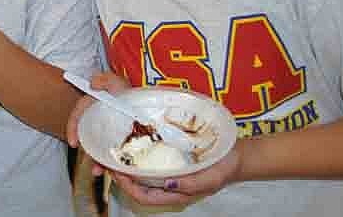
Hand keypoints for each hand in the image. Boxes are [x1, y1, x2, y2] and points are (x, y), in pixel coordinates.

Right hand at [66, 71, 131, 178]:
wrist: (146, 104)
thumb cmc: (126, 92)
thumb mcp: (116, 82)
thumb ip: (105, 79)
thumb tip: (93, 83)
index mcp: (92, 106)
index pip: (78, 116)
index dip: (72, 128)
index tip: (74, 142)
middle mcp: (97, 121)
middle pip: (88, 139)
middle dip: (89, 154)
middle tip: (94, 165)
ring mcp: (106, 133)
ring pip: (98, 150)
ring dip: (100, 163)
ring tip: (104, 172)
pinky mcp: (116, 142)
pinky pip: (111, 155)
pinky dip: (113, 165)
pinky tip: (119, 172)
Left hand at [110, 140, 242, 206]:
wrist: (234, 157)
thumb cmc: (222, 168)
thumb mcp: (210, 178)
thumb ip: (189, 184)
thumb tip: (166, 183)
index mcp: (175, 194)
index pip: (143, 196)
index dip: (127, 186)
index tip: (117, 172)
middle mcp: (167, 186)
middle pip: (138, 186)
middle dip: (121, 176)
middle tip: (108, 160)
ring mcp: (168, 174)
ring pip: (141, 175)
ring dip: (126, 166)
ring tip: (115, 152)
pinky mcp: (169, 162)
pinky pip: (149, 163)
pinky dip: (137, 157)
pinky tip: (132, 145)